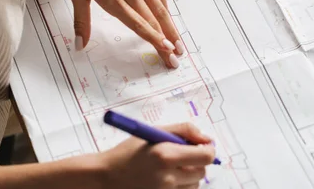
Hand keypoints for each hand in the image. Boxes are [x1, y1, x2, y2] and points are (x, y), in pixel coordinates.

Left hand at [68, 0, 184, 68]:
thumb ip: (81, 21)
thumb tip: (79, 46)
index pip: (138, 23)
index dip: (153, 39)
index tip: (165, 51)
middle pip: (152, 21)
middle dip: (166, 42)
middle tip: (176, 59)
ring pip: (160, 8)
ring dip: (171, 28)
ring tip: (179, 44)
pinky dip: (165, 7)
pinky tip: (168, 18)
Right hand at [98, 122, 215, 188]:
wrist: (105, 178)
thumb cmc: (128, 153)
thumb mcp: (153, 133)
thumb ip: (183, 130)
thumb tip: (206, 138)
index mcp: (166, 154)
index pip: (205, 156)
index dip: (208, 150)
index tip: (203, 146)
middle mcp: (167, 177)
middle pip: (202, 172)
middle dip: (196, 163)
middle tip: (181, 157)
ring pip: (194, 185)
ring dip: (188, 177)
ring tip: (168, 170)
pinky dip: (179, 188)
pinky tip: (164, 181)